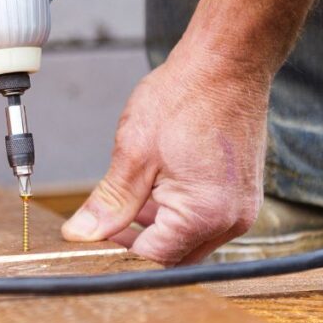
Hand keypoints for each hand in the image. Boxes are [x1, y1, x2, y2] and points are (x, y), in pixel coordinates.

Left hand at [62, 51, 267, 265]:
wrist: (226, 63)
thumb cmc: (187, 96)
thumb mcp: (134, 153)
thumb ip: (108, 202)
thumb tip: (82, 232)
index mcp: (204, 214)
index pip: (152, 258)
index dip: (114, 253)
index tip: (88, 243)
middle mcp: (230, 220)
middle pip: (173, 256)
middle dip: (135, 245)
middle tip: (101, 225)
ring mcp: (241, 208)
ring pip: (189, 241)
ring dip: (155, 230)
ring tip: (125, 202)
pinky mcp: (241, 195)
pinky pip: (204, 221)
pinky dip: (175, 215)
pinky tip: (152, 191)